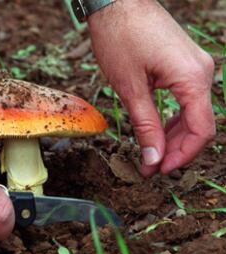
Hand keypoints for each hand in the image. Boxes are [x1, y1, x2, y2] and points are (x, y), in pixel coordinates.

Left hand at [88, 0, 214, 175]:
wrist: (117, 2)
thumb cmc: (120, 37)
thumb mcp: (130, 87)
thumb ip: (145, 125)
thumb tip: (153, 158)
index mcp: (192, 78)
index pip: (200, 130)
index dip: (181, 155)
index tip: (159, 170)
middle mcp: (202, 71)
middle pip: (199, 123)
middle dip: (174, 148)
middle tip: (149, 166)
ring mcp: (195, 66)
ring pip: (192, 112)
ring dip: (172, 135)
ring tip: (150, 153)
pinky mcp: (183, 63)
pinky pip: (185, 98)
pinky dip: (172, 117)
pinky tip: (156, 129)